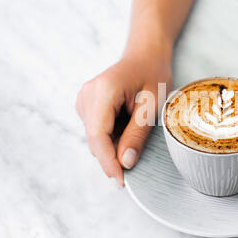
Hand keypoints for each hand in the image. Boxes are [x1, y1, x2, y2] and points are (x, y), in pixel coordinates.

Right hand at [76, 51, 171, 185]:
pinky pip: (97, 131)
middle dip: (113, 155)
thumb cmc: (153, 75)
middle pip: (95, 139)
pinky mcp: (87, 106)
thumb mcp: (152, 106)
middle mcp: (86, 96)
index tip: (121, 181)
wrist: (145, 55)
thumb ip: (137, 134)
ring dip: (114, 144)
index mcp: (102, 91)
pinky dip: (112, 136)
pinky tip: (128, 123)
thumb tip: (124, 163)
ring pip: (96, 138)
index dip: (108, 162)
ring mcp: (84, 100)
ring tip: (137, 126)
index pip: (98, 135)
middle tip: (138, 158)